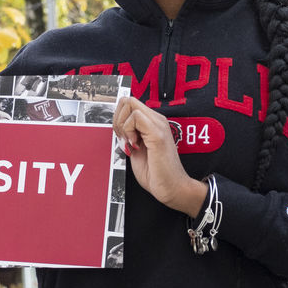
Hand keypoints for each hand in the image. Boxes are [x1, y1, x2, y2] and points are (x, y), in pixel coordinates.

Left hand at [112, 96, 207, 215]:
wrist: (171, 188)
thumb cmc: (156, 173)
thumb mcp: (136, 149)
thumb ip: (129, 136)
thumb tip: (116, 126)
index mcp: (152, 123)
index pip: (129, 104)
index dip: (119, 118)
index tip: (122, 137)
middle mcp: (157, 120)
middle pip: (127, 100)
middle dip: (118, 119)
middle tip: (123, 138)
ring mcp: (158, 125)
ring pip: (130, 104)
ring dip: (122, 125)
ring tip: (130, 143)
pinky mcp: (157, 134)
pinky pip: (136, 117)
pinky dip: (128, 131)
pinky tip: (134, 146)